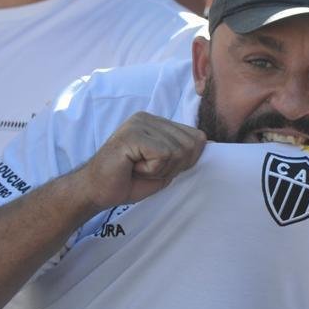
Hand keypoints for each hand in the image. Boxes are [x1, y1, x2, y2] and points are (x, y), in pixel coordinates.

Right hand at [79, 112, 206, 213]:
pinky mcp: (132, 134)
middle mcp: (149, 117)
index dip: (185, 161)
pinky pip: (163, 155)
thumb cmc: (130, 181)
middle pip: (190, 145)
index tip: (159, 168)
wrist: (97, 190)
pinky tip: (133, 167)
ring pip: (177, 151)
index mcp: (158, 122)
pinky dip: (152, 170)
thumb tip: (211, 144)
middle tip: (147, 170)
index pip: (197, 137)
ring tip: (139, 168)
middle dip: (174, 166)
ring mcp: (139, 123)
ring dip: (161, 170)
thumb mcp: (166, 168)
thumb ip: (185, 155)